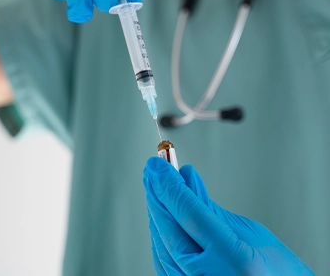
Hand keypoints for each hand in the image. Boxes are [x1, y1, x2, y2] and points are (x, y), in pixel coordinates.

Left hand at [143, 157, 314, 275]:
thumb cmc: (279, 273)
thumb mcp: (251, 232)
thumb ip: (211, 208)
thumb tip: (186, 178)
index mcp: (234, 261)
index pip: (189, 213)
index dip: (170, 184)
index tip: (158, 165)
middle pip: (170, 229)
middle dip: (157, 194)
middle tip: (152, 170)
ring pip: (162, 245)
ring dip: (155, 212)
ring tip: (154, 187)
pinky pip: (164, 262)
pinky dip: (159, 235)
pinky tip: (158, 217)